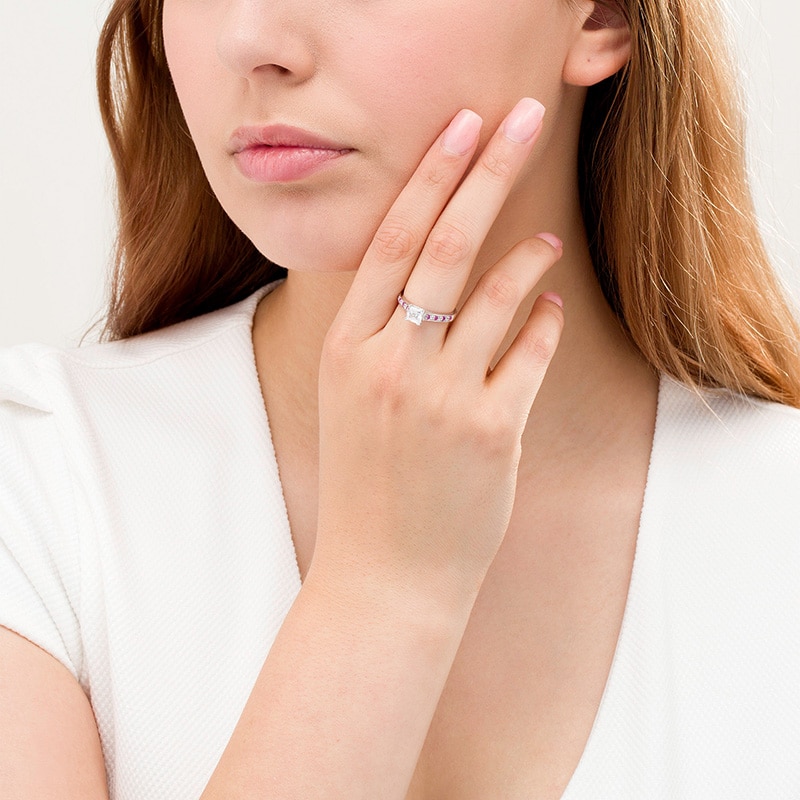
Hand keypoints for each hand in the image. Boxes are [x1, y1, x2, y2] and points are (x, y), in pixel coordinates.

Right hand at [312, 98, 563, 607]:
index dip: (428, 178)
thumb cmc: (367, 487)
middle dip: (485, 172)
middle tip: (518, 121)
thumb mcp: (350, 402)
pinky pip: (531, 353)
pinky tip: (548, 308)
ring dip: (527, 257)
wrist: (383, 578)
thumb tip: (425, 275)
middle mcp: (389, 366)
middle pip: (445, 246)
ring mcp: (443, 399)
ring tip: (543, 240)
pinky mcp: (493, 432)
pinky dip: (544, 322)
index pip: (387, 243)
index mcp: (344, 352)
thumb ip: (377, 336)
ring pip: (498, 295)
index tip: (459, 128)